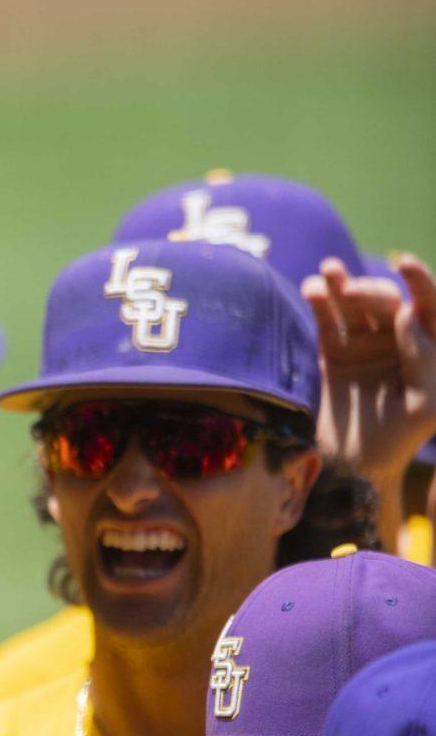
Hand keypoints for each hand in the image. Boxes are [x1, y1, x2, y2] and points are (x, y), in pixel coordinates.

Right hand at [304, 254, 435, 489]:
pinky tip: (312, 290)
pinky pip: (329, 319)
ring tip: (328, 272)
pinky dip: (321, 302)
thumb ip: (425, 360)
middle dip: (373, 291)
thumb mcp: (427, 407)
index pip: (431, 307)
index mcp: (430, 353)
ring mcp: (367, 345)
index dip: (422, 282)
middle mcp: (401, 343)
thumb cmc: (397, 444)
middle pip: (391, 302)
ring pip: (357, 304)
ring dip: (343, 284)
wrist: (351, 471)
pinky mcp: (335, 353)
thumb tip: (408, 312)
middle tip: (354, 292)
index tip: (404, 264)